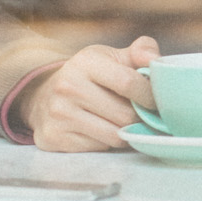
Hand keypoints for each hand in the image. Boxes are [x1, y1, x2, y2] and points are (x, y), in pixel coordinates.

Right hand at [14, 37, 159, 151]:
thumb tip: (156, 60)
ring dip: (125, 131)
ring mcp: (59, 114)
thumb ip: (140, 52)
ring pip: (115, 135)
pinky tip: (102, 129)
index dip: (150, 95)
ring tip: (124, 122)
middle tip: (143, 115)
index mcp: (85, 62)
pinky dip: (107, 142)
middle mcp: (68, 87)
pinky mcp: (54, 137)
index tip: (157, 101)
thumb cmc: (88, 76)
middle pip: (124, 114)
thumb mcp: (111, 57)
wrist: (44, 96)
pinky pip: (99, 147)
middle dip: (140, 117)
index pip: (129, 82)